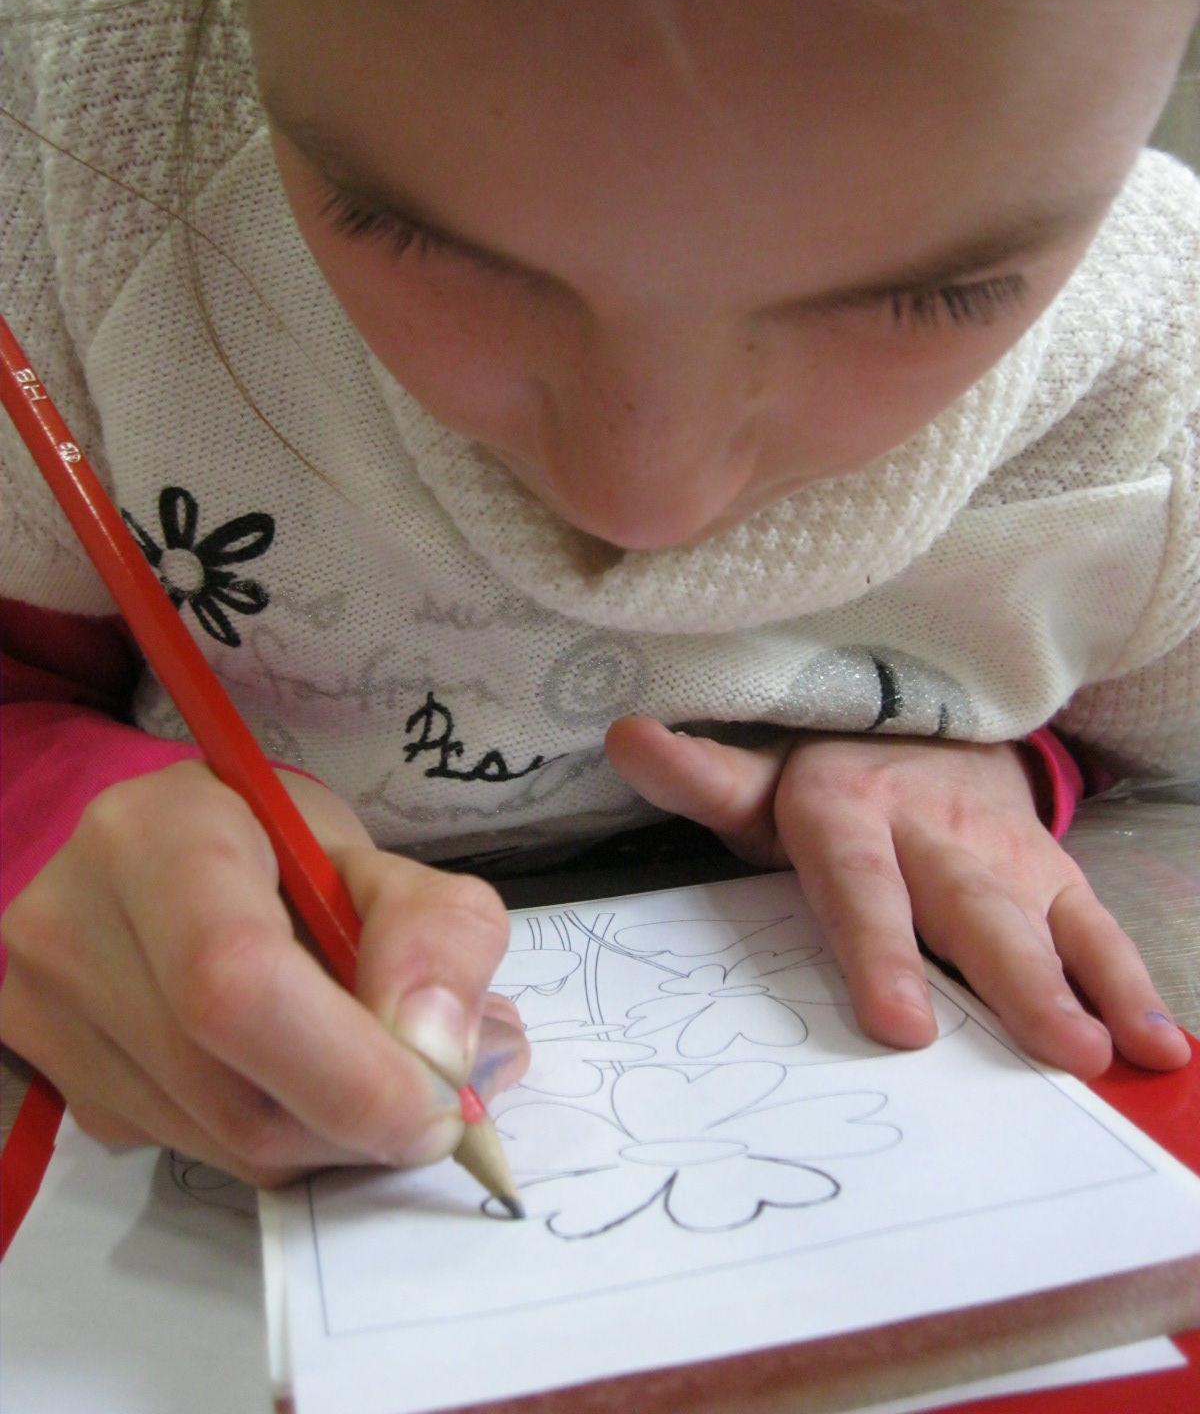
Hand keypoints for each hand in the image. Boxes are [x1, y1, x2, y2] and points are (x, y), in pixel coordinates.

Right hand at [0, 761, 527, 1184]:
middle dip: (358, 1117)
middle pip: (230, 1091)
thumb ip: (439, 933)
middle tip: (434, 1098)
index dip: (349, 1069)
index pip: (235, 982)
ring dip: (326, 1134)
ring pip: (221, 1145)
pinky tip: (297, 1075)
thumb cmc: (282, 849)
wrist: (179, 858)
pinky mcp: (63, 1087)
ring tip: (373, 1068)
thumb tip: (441, 1059)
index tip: (439, 1100)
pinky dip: (277, 1138)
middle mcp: (70, 928)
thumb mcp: (380, 859)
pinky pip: (197, 1154)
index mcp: (153, 837)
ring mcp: (48, 1018)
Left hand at [605, 719, 1190, 1078]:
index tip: (901, 1023)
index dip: (881, 948)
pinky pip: (1093, 926)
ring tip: (1116, 1054)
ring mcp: (1001, 853)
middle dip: (1013, 981)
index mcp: (846, 810)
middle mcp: (932, 830)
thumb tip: (623, 736)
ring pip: (1044, 920)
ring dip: (1085, 986)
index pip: (859, 884)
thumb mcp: (759, 775)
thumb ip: (702, 776)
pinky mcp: (1050, 874)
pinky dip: (1128, 982)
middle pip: (969, 909)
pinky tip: (1159, 1044)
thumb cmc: (828, 779)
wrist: (928, 731)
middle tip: (1056, 1050)